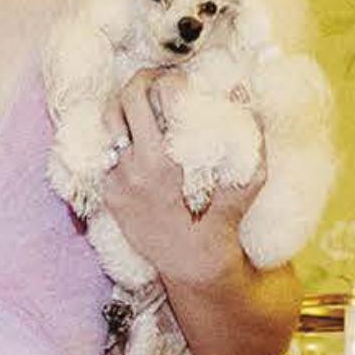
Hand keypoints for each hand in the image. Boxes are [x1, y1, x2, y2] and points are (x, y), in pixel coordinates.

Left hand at [95, 68, 265, 295]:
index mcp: (159, 165)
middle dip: (142, 82)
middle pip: (123, 101)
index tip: (183, 79)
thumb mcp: (241, 194)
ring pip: (107, 122)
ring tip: (147, 103)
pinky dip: (119, 137)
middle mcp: (131, 169)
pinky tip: (138, 137)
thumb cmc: (219, 237)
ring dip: (125, 106)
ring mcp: (116, 182)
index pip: (149, 98)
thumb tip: (243, 97)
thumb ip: (250, 149)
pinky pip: (105, 153)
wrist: (193, 276)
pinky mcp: (109, 195)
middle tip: (162, 80)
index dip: (166, 79)